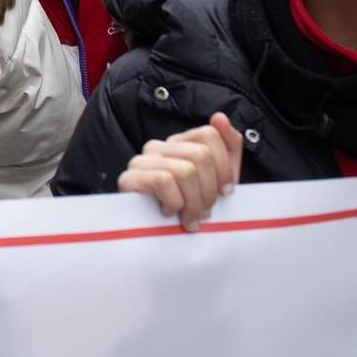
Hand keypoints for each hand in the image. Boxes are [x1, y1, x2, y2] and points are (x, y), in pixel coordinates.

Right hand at [117, 111, 244, 231]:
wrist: (152, 239)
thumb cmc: (187, 208)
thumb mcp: (217, 180)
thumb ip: (227, 148)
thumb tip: (219, 117)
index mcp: (178, 144)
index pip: (209, 134)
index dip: (225, 167)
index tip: (224, 191)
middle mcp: (158, 147)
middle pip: (200, 155)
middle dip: (210, 191)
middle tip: (205, 211)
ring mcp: (141, 161)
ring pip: (185, 170)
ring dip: (194, 203)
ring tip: (189, 217)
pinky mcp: (129, 178)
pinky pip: (164, 181)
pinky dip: (174, 202)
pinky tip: (169, 212)